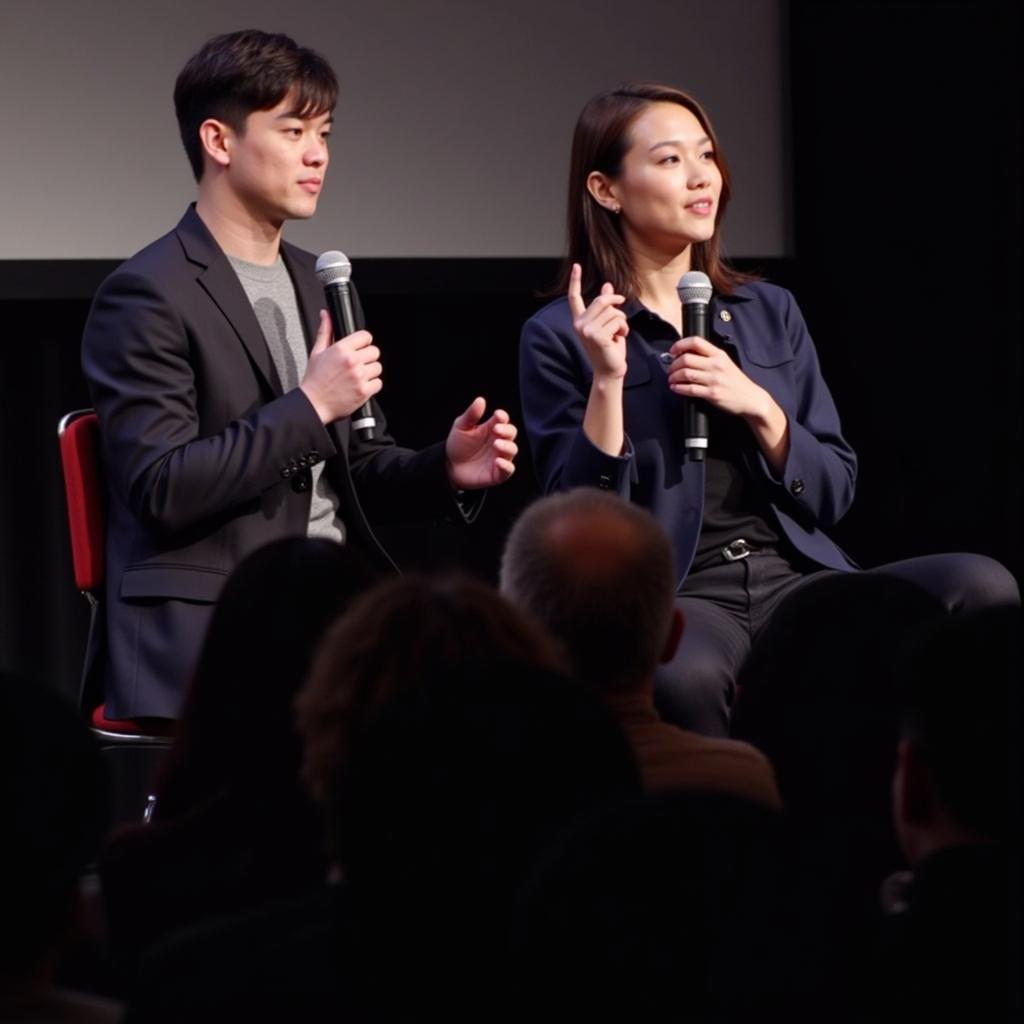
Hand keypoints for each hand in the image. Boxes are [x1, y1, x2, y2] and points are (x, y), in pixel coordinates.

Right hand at [300, 310, 382, 423]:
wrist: (314, 404)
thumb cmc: (315, 380)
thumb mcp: (317, 352)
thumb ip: (325, 331)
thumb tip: (326, 315)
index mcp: (341, 349)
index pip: (366, 336)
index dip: (363, 342)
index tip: (360, 348)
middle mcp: (352, 361)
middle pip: (375, 351)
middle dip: (367, 357)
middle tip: (357, 364)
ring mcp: (359, 376)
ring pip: (378, 367)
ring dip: (370, 372)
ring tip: (357, 376)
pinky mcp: (364, 391)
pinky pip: (378, 383)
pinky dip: (372, 385)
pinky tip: (360, 385)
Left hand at [445, 397, 517, 489]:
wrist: (449, 466)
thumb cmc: (458, 445)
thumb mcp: (461, 427)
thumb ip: (471, 415)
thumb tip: (481, 400)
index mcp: (492, 428)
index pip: (503, 420)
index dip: (502, 417)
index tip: (497, 415)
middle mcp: (499, 442)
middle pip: (512, 433)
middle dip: (507, 430)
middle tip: (496, 429)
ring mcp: (500, 457)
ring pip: (512, 450)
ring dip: (507, 446)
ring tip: (496, 444)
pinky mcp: (498, 473)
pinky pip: (508, 470)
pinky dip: (506, 466)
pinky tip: (498, 462)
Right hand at [567, 263, 628, 379]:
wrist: (610, 370)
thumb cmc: (609, 349)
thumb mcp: (608, 324)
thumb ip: (606, 307)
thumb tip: (607, 286)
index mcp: (579, 320)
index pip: (574, 298)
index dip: (575, 281)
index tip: (576, 265)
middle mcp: (579, 324)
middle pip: (602, 301)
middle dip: (617, 306)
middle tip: (621, 319)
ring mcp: (586, 330)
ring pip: (613, 312)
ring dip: (622, 321)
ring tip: (617, 334)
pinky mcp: (596, 336)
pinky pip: (618, 321)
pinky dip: (623, 329)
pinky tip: (618, 339)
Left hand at [666, 336, 769, 418]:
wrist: (750, 398)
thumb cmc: (736, 381)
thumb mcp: (726, 363)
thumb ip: (709, 357)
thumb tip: (686, 355)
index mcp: (719, 354)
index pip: (696, 342)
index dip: (680, 345)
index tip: (673, 351)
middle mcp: (716, 365)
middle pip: (686, 359)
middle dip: (673, 364)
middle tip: (671, 369)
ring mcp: (714, 380)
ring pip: (685, 374)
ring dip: (673, 377)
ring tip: (671, 379)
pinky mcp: (712, 394)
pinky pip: (689, 389)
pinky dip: (678, 388)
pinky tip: (676, 388)